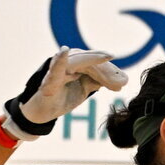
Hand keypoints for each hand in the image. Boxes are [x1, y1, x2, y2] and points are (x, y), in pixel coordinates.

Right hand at [2, 47, 127, 140]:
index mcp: (74, 65)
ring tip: (105, 56)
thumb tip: (118, 80)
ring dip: (90, 59)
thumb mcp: (84, 89)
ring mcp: (56, 71)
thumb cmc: (62, 97)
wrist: (43, 113)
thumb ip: (97, 81)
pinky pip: (54, 69)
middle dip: (100, 59)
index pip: (92, 62)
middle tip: (112, 56)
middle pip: (85, 59)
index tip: (122, 76)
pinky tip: (64, 51)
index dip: (106, 67)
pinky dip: (59, 60)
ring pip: (75, 61)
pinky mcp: (48, 81)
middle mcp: (65, 64)